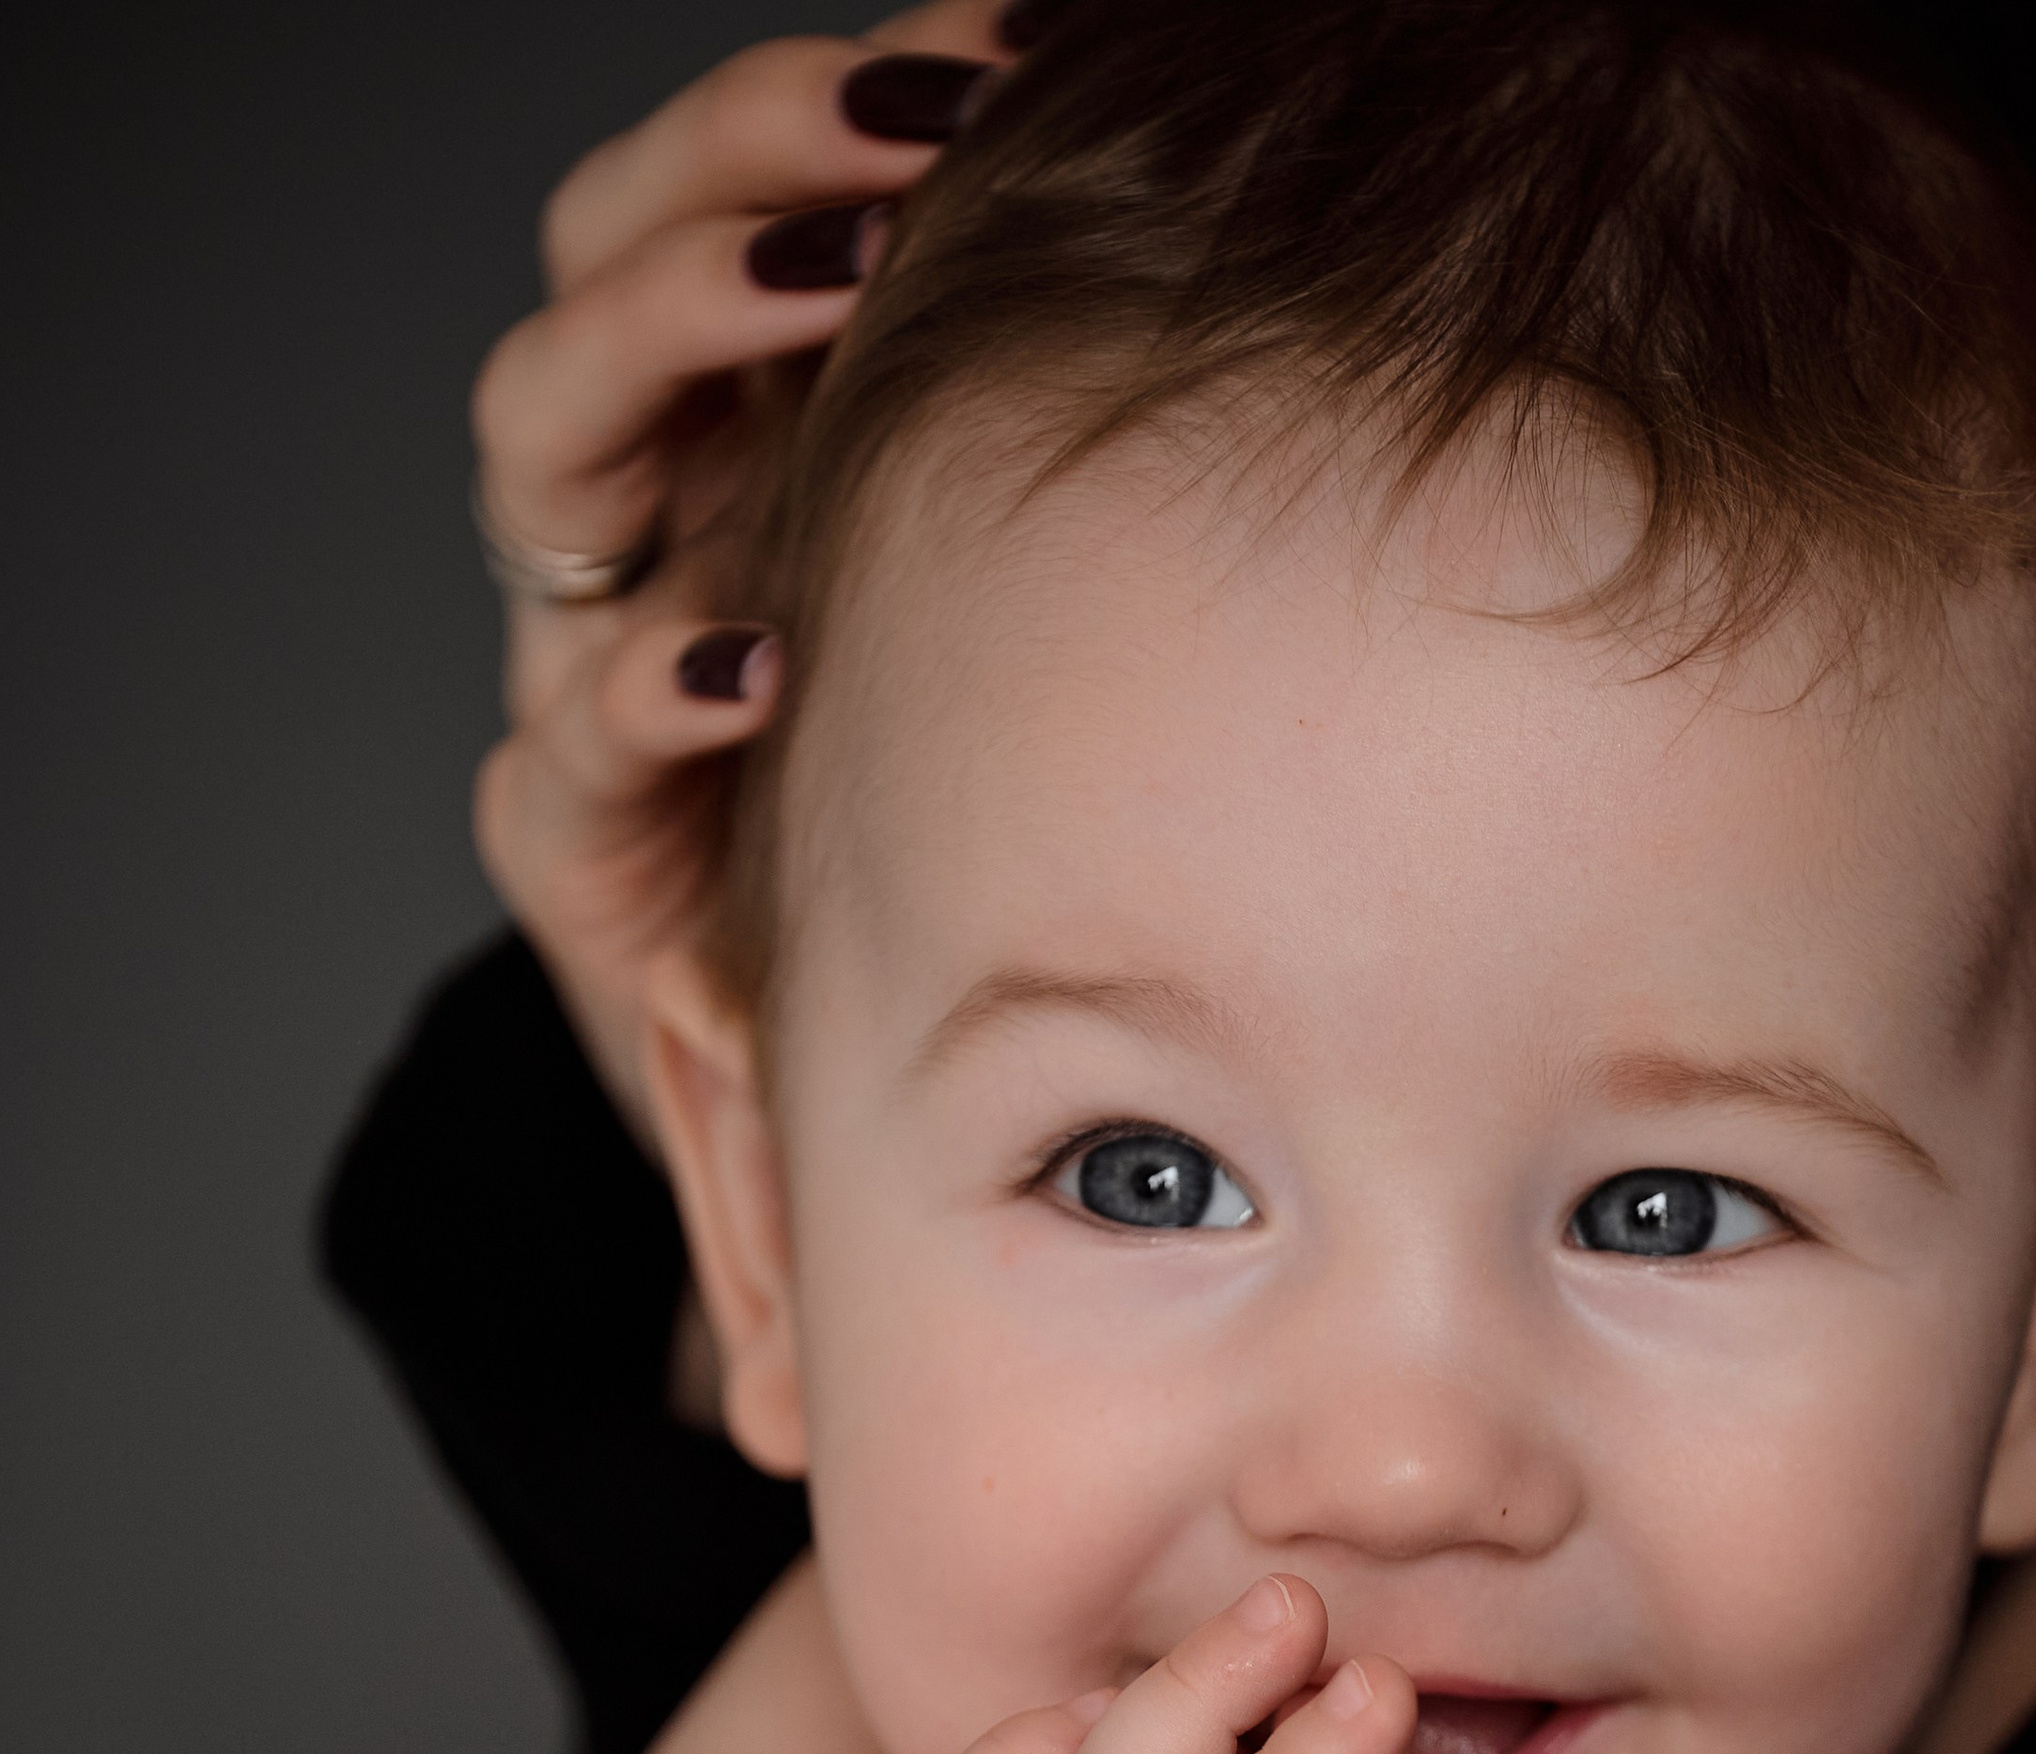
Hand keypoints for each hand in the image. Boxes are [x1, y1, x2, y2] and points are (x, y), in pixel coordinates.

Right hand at [469, 6, 1018, 1129]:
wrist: (837, 1056)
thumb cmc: (930, 800)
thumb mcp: (976, 603)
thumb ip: (1013, 442)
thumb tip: (1183, 238)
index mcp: (720, 424)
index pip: (705, 189)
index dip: (811, 105)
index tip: (979, 61)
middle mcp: (631, 513)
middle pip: (592, 266)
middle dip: (729, 174)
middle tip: (886, 156)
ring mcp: (577, 660)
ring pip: (537, 448)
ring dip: (666, 340)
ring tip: (816, 289)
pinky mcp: (574, 842)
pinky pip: (562, 744)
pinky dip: (650, 688)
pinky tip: (755, 660)